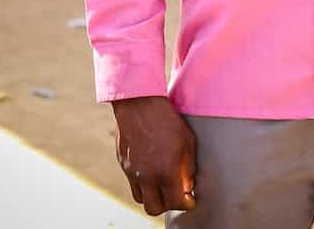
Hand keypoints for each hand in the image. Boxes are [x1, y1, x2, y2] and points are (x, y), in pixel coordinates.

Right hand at [111, 95, 198, 215]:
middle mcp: (146, 176)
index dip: (185, 204)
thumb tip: (187, 186)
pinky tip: (152, 173)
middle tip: (176, 196)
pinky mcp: (123, 165)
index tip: (190, 200)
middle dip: (167, 206)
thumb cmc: (167, 121)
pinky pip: (132, 184)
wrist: (140, 105)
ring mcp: (132, 172)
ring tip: (163, 185)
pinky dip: (143, 185)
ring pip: (141, 199)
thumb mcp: (187, 142)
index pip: (175, 203)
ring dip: (153, 197)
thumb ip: (187, 168)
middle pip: (154, 208)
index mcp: (165, 172)